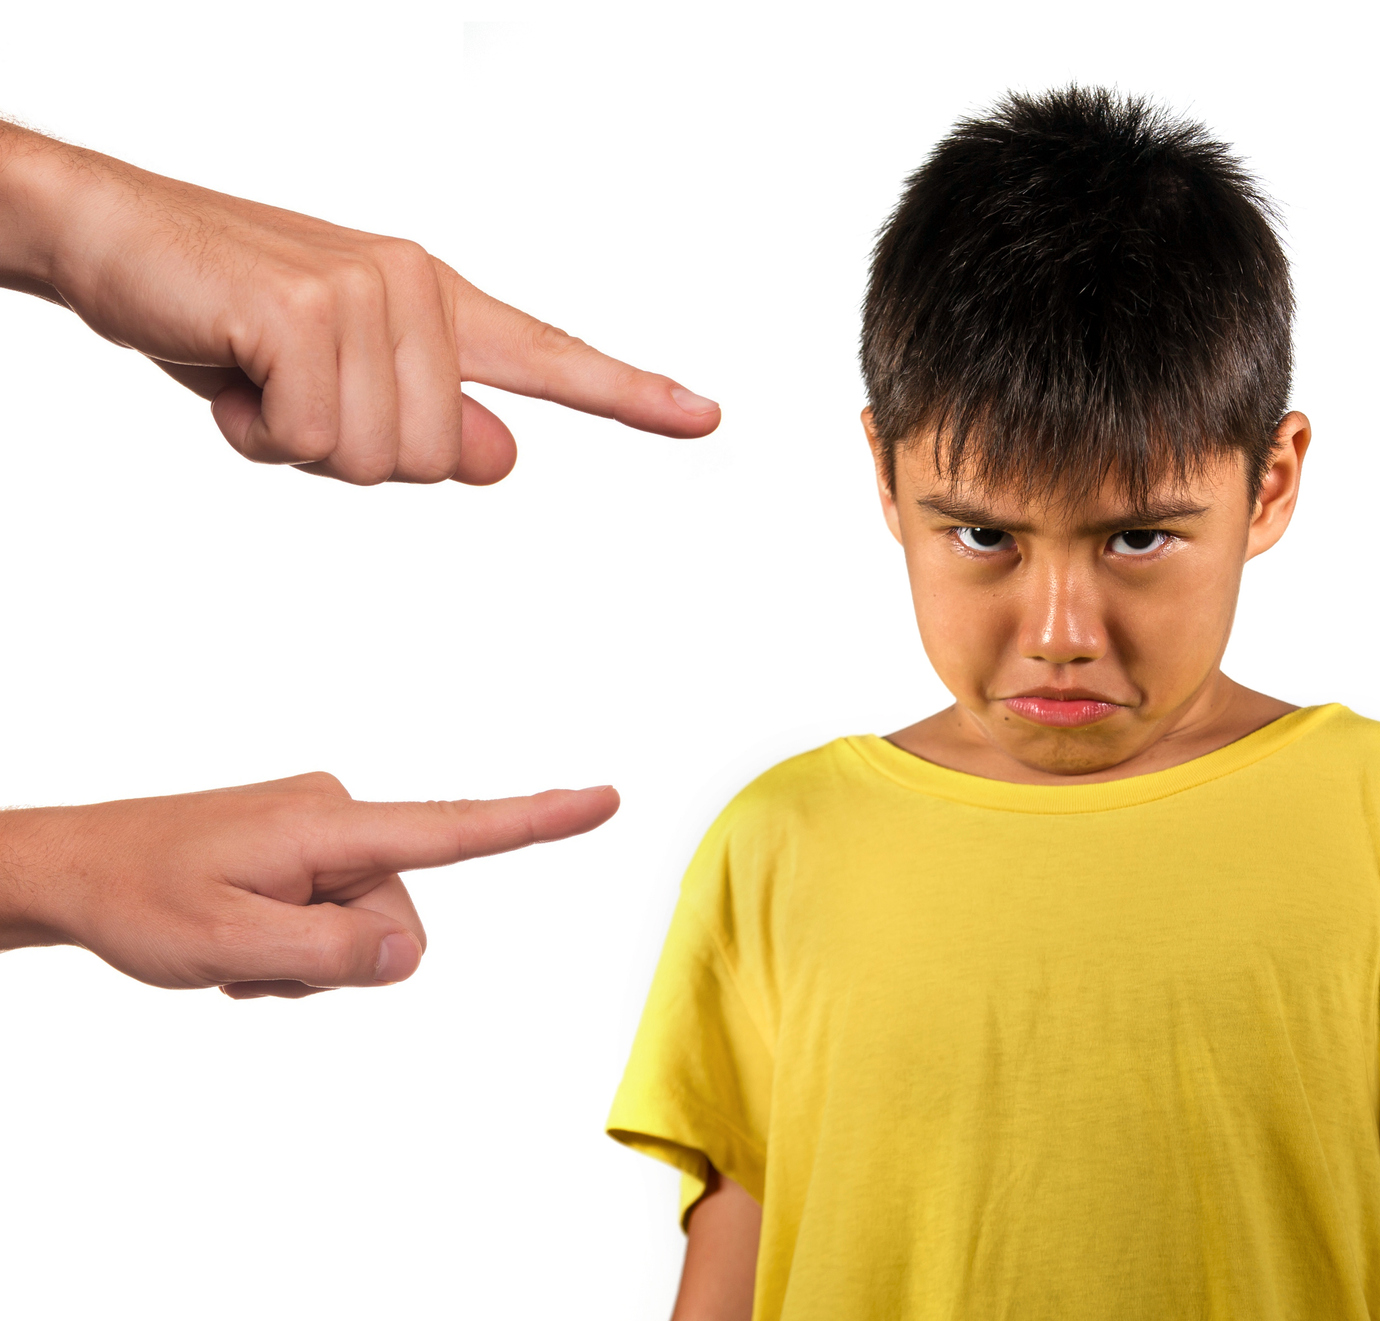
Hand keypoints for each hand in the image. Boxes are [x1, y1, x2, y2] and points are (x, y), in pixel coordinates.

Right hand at [0, 124, 719, 483]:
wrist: (110, 239)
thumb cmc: (222, 315)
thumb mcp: (337, 382)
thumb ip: (427, 419)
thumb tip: (504, 457)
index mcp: (437, 306)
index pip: (551, 357)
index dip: (631, 394)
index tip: (705, 416)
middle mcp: (419, 291)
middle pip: (436, 459)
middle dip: (348, 454)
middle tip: (286, 392)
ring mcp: (367, 294)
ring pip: (376, 458)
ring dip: (296, 443)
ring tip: (255, 376)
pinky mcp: (307, 312)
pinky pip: (311, 437)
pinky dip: (256, 429)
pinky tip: (229, 368)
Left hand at [0, 773, 618, 997]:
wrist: (70, 869)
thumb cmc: (138, 901)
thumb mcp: (230, 946)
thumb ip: (332, 954)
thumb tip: (413, 954)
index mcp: (329, 824)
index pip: (454, 829)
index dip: (537, 821)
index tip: (605, 800)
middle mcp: (338, 810)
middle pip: (398, 918)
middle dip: (340, 958)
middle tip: (254, 961)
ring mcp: (323, 825)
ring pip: (368, 924)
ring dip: (312, 955)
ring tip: (241, 948)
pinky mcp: (307, 841)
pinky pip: (339, 909)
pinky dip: (299, 939)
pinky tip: (245, 935)